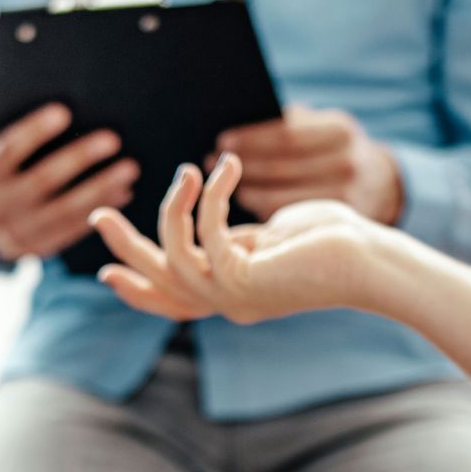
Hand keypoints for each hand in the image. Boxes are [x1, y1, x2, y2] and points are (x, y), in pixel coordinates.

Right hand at [0, 104, 140, 261]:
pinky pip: (73, 228)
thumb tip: (21, 85)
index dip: (34, 131)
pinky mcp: (38, 248)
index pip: (8, 150)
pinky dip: (100, 209)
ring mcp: (18, 232)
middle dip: (78, 158)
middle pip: (42, 180)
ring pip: (64, 209)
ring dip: (100, 187)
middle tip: (112, 139)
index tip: (63, 111)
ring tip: (129, 168)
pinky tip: (122, 192)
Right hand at [88, 154, 387, 323]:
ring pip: (170, 258)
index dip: (137, 290)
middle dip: (124, 249)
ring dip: (169, 211)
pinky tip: (225, 168)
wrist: (372, 260)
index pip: (172, 301)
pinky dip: (210, 195)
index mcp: (232, 296)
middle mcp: (227, 303)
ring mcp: (233, 296)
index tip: (108, 274)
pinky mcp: (245, 276)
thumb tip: (214, 224)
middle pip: (157, 282)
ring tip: (186, 172)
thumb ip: (239, 238)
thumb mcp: (274, 238)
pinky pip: (205, 232)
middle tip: (98, 216)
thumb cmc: (333, 242)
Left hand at [215, 106, 401, 223]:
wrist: (382, 189)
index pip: (286, 135)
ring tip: (216, 188)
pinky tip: (242, 204)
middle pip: (280, 167)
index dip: (250, 139)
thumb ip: (291, 124)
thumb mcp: (323, 129)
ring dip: (244, 191)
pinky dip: (259, 211)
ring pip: (278, 198)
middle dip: (241, 165)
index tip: (221, 141)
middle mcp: (346, 163)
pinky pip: (286, 220)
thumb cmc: (337, 154)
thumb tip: (240, 129)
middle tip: (207, 162)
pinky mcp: (330, 229)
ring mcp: (343, 198)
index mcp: (340, 130)